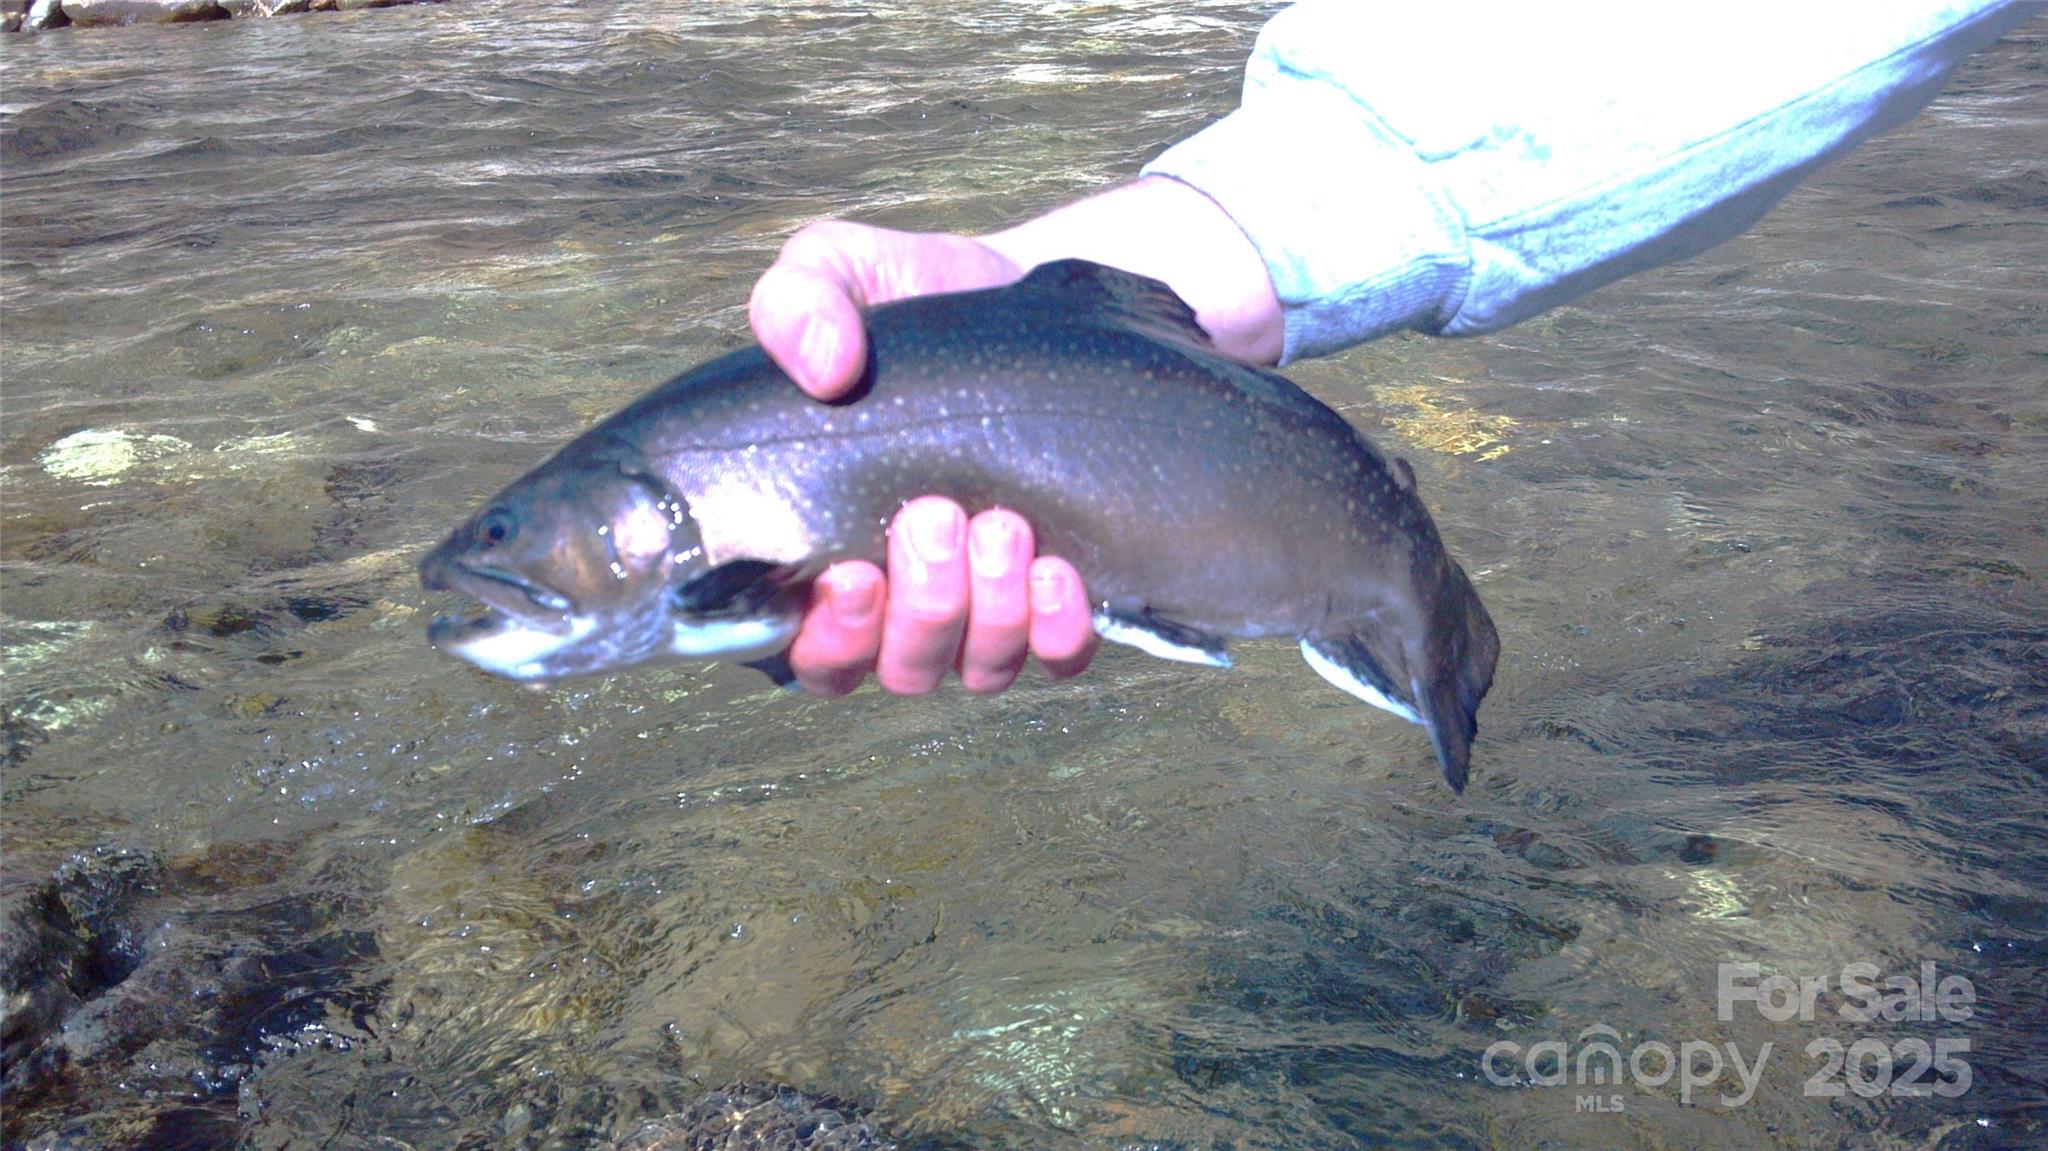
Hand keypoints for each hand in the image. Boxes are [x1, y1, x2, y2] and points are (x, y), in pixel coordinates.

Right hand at [749, 221, 1097, 695]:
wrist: (1031, 302)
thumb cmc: (914, 306)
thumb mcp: (839, 272)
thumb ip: (797, 303)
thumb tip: (823, 365)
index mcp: (820, 551)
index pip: (801, 650)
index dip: (826, 637)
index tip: (852, 573)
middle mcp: (898, 602)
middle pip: (897, 666)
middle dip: (922, 604)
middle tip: (939, 515)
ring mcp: (982, 612)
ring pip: (975, 667)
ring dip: (989, 612)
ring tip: (1005, 525)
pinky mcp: (1057, 604)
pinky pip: (1057, 658)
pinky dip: (1058, 630)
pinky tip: (1061, 571)